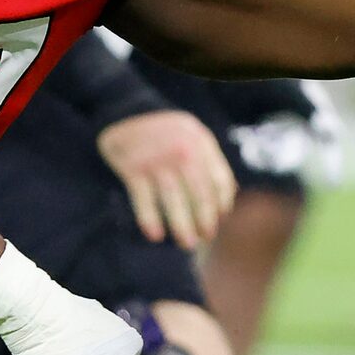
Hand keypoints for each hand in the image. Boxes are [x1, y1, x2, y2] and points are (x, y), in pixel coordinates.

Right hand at [98, 110, 235, 248]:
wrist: (123, 110)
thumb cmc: (163, 129)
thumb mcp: (193, 133)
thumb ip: (210, 159)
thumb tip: (230, 194)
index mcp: (201, 143)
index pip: (219, 179)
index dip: (222, 203)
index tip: (219, 218)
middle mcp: (182, 151)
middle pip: (200, 193)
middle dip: (205, 220)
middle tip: (205, 238)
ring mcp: (157, 160)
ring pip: (173, 201)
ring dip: (182, 226)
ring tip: (187, 244)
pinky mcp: (133, 169)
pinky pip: (144, 200)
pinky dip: (149, 219)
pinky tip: (155, 235)